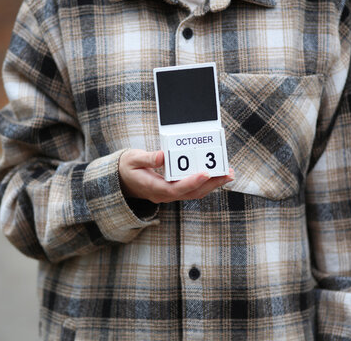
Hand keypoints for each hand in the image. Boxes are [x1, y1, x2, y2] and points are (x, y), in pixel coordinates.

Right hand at [119, 149, 233, 203]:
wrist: (121, 181)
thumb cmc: (126, 168)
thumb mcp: (132, 160)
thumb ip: (148, 158)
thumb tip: (163, 156)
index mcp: (153, 188)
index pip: (175, 188)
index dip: (191, 182)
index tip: (206, 173)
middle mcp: (164, 195)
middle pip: (192, 193)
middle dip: (211, 184)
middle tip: (228, 173)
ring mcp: (170, 194)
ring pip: (195, 193)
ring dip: (213, 184)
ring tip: (229, 174)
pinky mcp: (174, 190)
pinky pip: (193, 189)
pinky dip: (206, 182)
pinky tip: (217, 175)